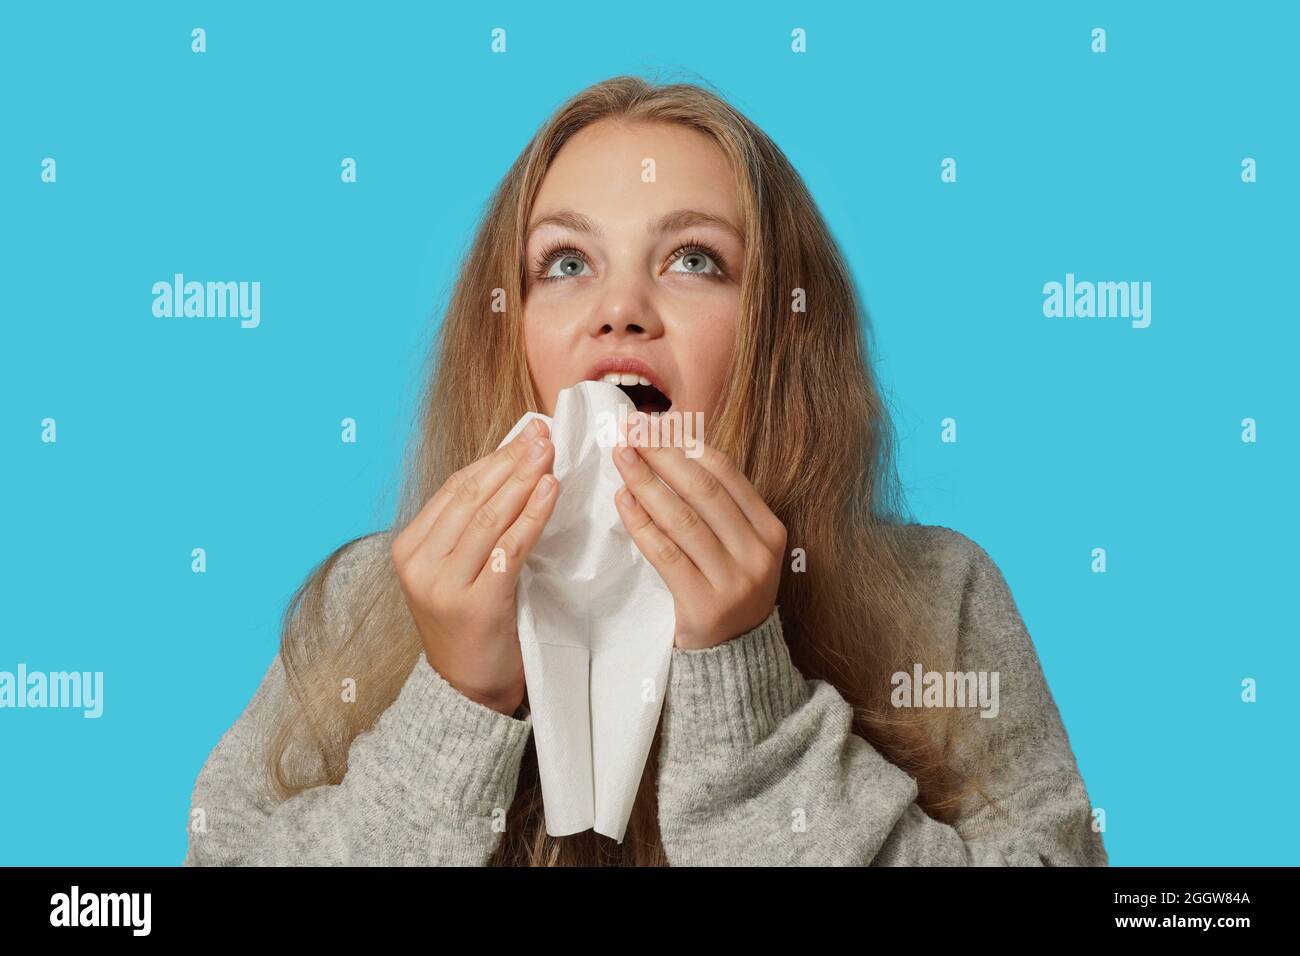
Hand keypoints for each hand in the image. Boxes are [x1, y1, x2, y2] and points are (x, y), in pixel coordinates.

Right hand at [391, 419, 557, 715]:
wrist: (466, 690)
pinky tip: (549, 491)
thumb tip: (512, 467)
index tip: (528, 433)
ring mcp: (443, 585)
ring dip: (523, 480)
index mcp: (410, 548)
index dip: (494, 457)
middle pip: (470, 497)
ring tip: (550, 453)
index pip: (455, 489)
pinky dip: (531, 516)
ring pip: (488, 518)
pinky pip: (508, 549)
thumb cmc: (471, 623)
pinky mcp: (475, 605)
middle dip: (511, 460)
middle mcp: (419, 564)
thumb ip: (471, 527)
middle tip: (545, 434)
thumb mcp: (456, 570)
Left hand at [612, 412, 785, 649]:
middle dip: (662, 455)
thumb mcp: (738, 544)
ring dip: (646, 482)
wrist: (734, 654)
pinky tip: (623, 500)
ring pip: (682, 520)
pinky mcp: (703, 604)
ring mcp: (733, 581)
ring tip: (621, 457)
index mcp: (770, 530)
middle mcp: (757, 553)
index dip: (686, 443)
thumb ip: (715, 504)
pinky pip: (665, 554)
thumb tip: (670, 444)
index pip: (725, 473)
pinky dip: (641, 523)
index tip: (653, 422)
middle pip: (703, 490)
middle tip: (629, 430)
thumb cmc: (727, 586)